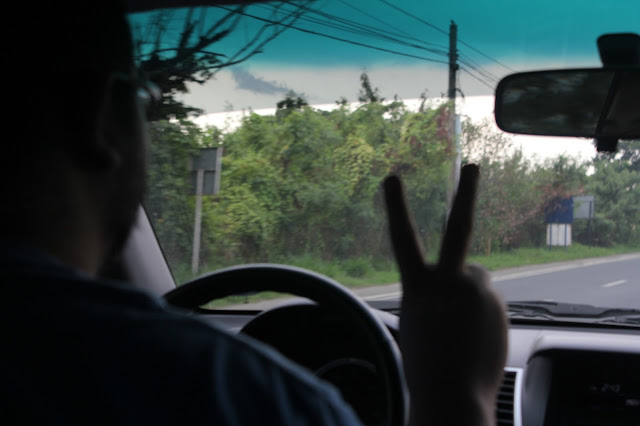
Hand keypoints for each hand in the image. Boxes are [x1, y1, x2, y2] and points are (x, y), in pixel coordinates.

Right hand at [383, 164, 507, 425]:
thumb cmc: (426, 365)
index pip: (402, 239)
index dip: (396, 206)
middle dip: (465, 192)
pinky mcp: (499, 305)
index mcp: (419, 288)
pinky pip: (488, 299)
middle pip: (458, 228)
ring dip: (470, 298)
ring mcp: (478, 292)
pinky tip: (475, 337)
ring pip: (475, 281)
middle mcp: (450, 281)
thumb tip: (466, 281)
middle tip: (473, 165)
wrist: (453, 397)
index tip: (392, 177)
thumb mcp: (417, 322)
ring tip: (461, 331)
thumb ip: (435, 294)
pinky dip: (482, 313)